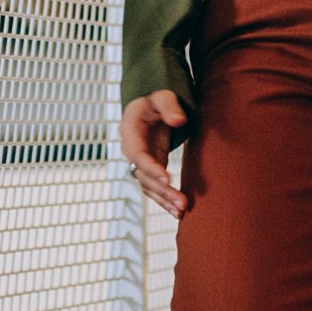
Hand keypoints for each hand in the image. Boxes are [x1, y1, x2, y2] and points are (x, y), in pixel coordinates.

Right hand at [120, 91, 190, 214]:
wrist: (150, 106)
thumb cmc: (155, 99)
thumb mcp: (162, 96)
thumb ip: (170, 106)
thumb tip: (178, 121)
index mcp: (129, 131)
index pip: (138, 154)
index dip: (151, 168)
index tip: (167, 179)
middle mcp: (131, 150)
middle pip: (143, 175)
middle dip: (162, 190)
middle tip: (181, 202)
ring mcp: (139, 162)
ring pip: (148, 186)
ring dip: (164, 200)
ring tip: (182, 211)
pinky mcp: (150, 169)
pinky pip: (154, 188)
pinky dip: (164, 201)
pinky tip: (177, 213)